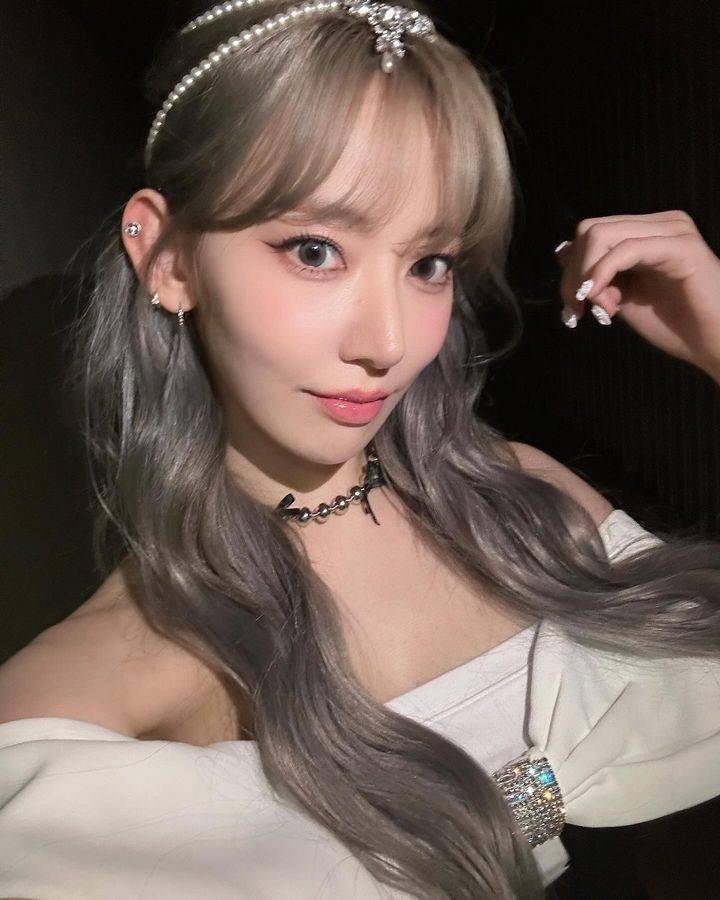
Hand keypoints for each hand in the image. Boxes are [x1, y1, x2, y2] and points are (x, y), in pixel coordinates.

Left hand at [555, 211, 719, 379]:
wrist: (715, 345)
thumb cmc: (676, 326)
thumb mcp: (623, 298)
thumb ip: (597, 276)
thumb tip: (562, 252)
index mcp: (647, 233)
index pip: (591, 232)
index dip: (572, 269)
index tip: (573, 307)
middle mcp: (660, 224)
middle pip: (591, 229)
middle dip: (574, 272)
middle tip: (578, 309)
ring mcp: (673, 231)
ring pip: (604, 234)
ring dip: (587, 274)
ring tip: (596, 307)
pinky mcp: (682, 246)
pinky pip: (629, 249)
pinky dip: (604, 271)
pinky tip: (598, 296)